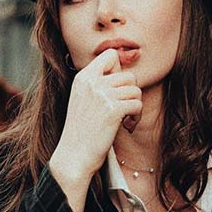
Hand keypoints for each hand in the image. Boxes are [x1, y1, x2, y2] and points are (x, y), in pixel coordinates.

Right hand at [50, 48, 142, 181]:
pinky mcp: (113, 110)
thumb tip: (124, 74)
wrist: (74, 156)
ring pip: (136, 90)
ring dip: (135, 106)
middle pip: (129, 75)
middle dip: (131, 93)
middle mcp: (92, 82)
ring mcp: (102, 95)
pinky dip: (136, 117)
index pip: (110, 55)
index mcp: (83, 77)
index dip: (119, 70)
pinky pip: (138, 104)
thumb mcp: (83, 99)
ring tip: (125, 119)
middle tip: (124, 110)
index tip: (116, 89)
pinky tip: (126, 126)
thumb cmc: (82, 131)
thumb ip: (98, 84)